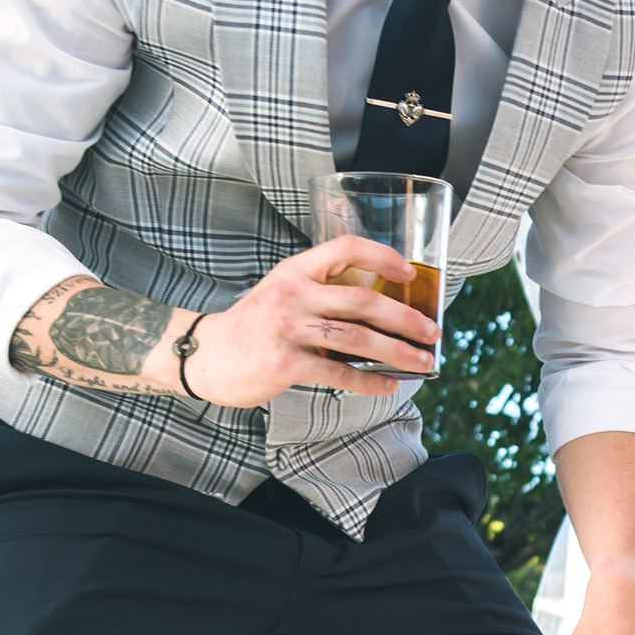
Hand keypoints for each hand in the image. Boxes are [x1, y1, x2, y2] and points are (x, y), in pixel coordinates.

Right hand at [180, 237, 439, 405]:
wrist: (203, 354)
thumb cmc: (252, 326)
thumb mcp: (282, 293)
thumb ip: (320, 292)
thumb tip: (379, 308)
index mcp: (295, 270)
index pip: (345, 248)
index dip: (382, 256)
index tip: (410, 272)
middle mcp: (292, 294)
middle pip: (362, 300)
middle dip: (405, 317)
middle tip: (431, 330)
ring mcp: (288, 329)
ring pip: (357, 338)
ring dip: (397, 351)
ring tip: (422, 360)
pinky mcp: (285, 364)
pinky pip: (338, 372)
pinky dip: (368, 381)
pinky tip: (388, 385)